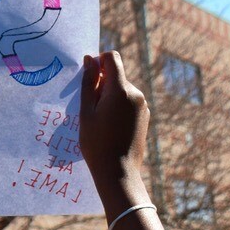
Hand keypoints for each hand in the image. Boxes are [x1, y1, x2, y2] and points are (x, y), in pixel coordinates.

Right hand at [80, 52, 149, 184]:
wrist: (118, 171)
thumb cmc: (96, 142)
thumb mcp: (86, 111)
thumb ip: (88, 83)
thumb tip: (90, 60)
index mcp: (120, 89)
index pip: (112, 58)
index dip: (98, 62)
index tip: (88, 79)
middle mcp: (136, 93)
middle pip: (116, 75)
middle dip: (101, 84)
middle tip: (89, 108)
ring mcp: (143, 105)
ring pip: (121, 90)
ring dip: (108, 97)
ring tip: (98, 121)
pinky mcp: (144, 116)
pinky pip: (128, 102)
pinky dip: (117, 107)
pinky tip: (109, 128)